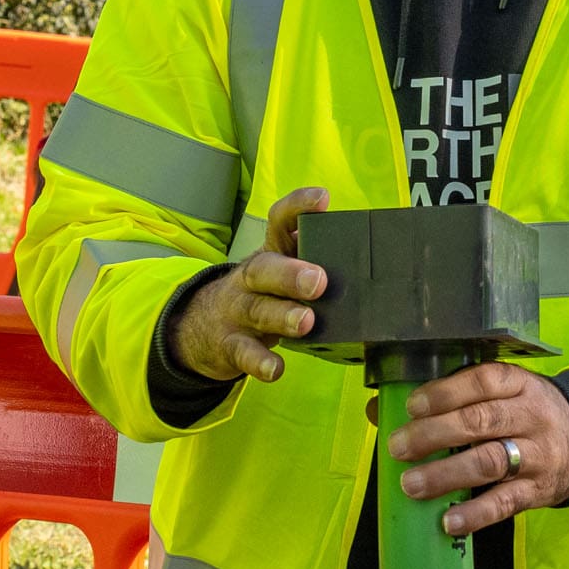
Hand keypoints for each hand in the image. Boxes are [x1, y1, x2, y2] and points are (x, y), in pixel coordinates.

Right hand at [167, 187, 330, 385]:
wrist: (200, 327)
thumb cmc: (261, 295)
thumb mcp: (279, 272)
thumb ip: (312, 262)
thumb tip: (368, 259)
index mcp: (270, 254)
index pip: (279, 222)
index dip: (298, 207)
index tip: (322, 199)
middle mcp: (250, 278)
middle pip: (264, 268)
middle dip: (290, 273)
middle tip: (319, 280)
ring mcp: (237, 311)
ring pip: (257, 310)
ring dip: (282, 315)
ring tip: (306, 322)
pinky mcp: (230, 345)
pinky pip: (244, 353)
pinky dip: (260, 361)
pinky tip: (275, 369)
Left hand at [389, 364, 568, 538]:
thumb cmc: (525, 413)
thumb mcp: (501, 394)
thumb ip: (448, 398)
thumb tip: (378, 409)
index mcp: (519, 384)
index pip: (484, 381)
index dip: (447, 392)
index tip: (413, 406)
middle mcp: (531, 415)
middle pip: (482, 421)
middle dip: (435, 434)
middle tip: (399, 447)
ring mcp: (537, 454)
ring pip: (491, 461)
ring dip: (447, 474)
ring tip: (411, 485)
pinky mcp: (538, 490)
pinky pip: (506, 503)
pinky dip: (476, 514)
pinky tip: (449, 522)